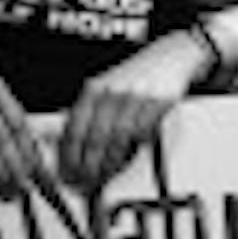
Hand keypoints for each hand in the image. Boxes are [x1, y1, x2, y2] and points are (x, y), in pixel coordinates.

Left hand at [56, 30, 206, 190]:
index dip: (69, 155)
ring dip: (110, 163)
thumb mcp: (105, 89)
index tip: (67, 172)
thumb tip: (68, 147)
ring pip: (118, 138)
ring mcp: (135, 96)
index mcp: (94, 88)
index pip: (74, 127)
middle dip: (88, 166)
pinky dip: (134, 148)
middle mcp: (112, 91)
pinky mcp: (157, 103)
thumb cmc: (135, 76)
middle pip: (95, 136)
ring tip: (104, 175)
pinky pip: (142, 133)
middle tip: (84, 182)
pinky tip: (129, 155)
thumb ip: (88, 113)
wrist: (170, 56)